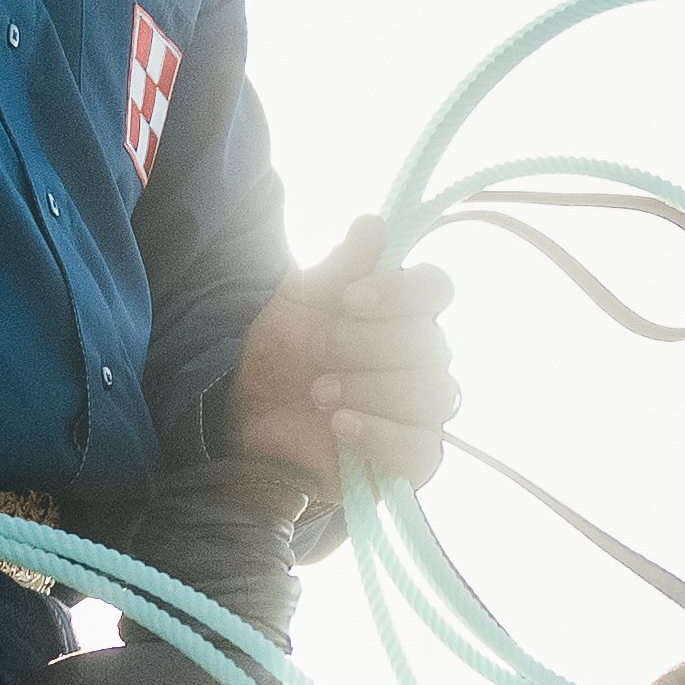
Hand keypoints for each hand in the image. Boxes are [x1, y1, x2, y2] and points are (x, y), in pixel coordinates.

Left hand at [227, 214, 459, 493]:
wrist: (248, 421)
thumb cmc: (281, 357)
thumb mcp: (296, 305)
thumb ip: (337, 269)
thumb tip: (374, 224)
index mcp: (401, 312)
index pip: (437, 288)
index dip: (401, 292)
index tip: (350, 299)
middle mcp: (423, 358)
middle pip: (430, 343)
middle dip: (364, 346)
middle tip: (316, 351)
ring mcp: (422, 411)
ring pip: (431, 394)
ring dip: (368, 390)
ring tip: (320, 395)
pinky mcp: (412, 461)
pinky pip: (422, 450)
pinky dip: (381, 436)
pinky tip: (341, 426)